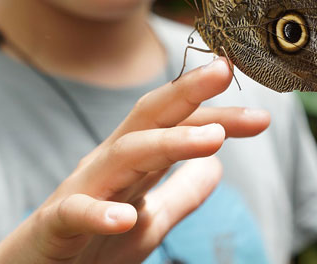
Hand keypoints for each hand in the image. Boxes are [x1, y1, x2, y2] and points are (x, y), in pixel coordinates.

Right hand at [0, 58, 269, 263]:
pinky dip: (100, 212)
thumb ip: (182, 193)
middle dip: (188, 92)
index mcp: (132, 161)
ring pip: (125, 155)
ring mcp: (82, 191)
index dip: (217, 113)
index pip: (178, 125)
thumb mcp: (151, 222)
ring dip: (169, 143)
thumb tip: (218, 167)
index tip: (261, 113)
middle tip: (225, 70)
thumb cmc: (91, 246)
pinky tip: (126, 216)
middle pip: (150, 119)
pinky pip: (76, 213)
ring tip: (213, 137)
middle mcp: (108, 165)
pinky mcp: (56, 226)